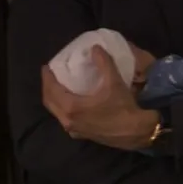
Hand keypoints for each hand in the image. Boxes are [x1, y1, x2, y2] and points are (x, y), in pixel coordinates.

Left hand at [41, 45, 158, 150]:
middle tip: (50, 76)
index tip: (46, 67)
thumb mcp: (114, 82)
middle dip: (48, 88)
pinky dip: (63, 110)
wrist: (136, 132)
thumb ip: (104, 63)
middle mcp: (68, 120)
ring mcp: (75, 130)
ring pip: (57, 113)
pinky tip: (72, 105)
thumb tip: (95, 48)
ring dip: (55, 100)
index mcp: (72, 107)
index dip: (47, 77)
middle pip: (50, 102)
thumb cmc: (123, 108)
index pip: (52, 90)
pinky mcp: (83, 135)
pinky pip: (66, 120)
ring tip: (59, 88)